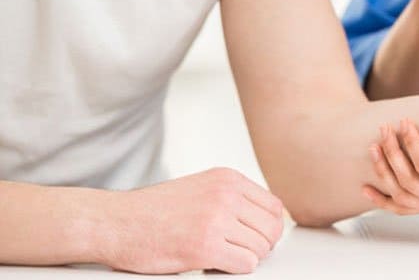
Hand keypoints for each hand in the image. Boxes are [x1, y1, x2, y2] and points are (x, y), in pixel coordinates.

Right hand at [100, 168, 284, 273]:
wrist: (115, 222)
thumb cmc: (153, 211)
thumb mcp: (200, 188)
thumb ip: (231, 198)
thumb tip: (265, 219)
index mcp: (227, 179)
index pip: (274, 206)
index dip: (269, 227)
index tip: (257, 237)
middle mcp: (226, 195)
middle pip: (272, 227)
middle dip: (262, 244)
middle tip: (242, 251)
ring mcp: (216, 219)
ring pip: (261, 247)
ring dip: (247, 257)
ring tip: (224, 256)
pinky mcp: (206, 247)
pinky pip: (246, 264)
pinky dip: (236, 269)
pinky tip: (216, 263)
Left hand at [362, 119, 418, 215]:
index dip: (413, 144)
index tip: (405, 122)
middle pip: (409, 180)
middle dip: (393, 152)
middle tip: (386, 127)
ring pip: (400, 194)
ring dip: (384, 170)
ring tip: (374, 145)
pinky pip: (401, 207)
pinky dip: (382, 200)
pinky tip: (366, 188)